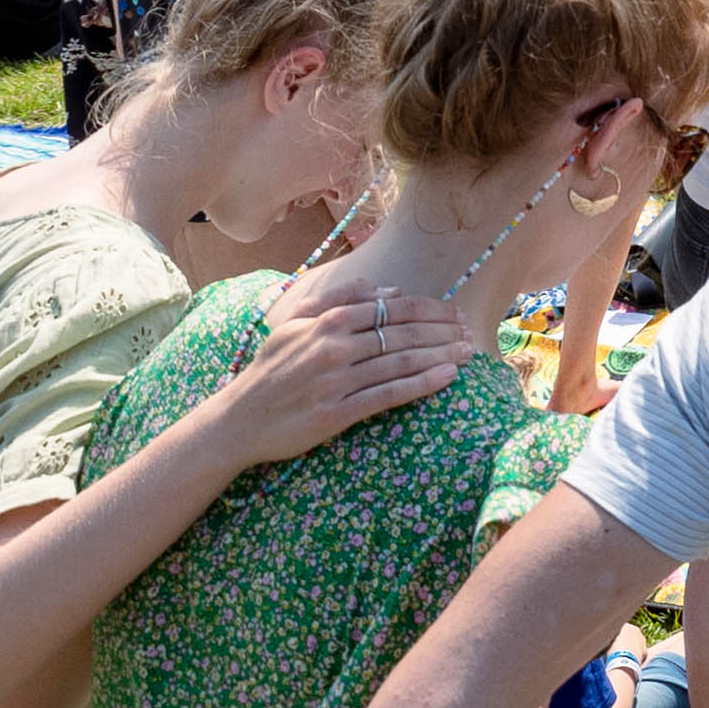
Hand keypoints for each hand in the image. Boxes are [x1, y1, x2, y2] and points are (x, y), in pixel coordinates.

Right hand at [209, 275, 476, 460]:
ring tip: (467, 352)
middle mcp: (334, 348)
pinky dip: (421, 384)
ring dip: (440, 355)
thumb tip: (385, 288)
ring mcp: (336, 382)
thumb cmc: (270, 369)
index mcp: (326, 322)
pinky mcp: (337, 415)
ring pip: (400, 362)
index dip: (428, 310)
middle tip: (469, 330)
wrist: (239, 419)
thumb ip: (337, 299)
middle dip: (442, 330)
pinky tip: (446, 378)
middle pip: (402, 333)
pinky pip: (388, 395)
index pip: (391, 309)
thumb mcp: (294, 323)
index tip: (453, 312)